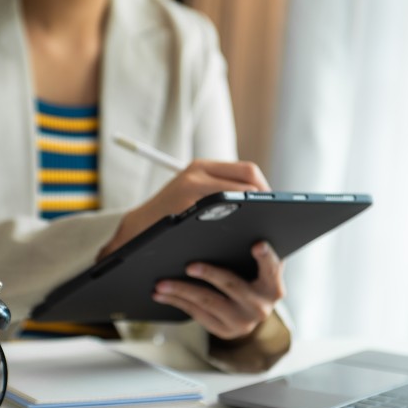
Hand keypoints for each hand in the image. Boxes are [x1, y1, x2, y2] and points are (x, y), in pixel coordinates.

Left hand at [98, 160, 269, 259]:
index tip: (273, 214)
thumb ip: (219, 230)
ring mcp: (197, 167)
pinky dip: (242, 186)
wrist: (133, 228)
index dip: (263, 197)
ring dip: (255, 187)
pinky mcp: (197, 169)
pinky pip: (230, 172)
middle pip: (248, 172)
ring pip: (242, 170)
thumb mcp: (190, 237)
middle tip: (274, 210)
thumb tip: (255, 232)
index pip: (243, 183)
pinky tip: (248, 204)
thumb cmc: (159, 239)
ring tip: (264, 207)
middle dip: (264, 190)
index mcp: (195, 186)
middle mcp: (196, 171)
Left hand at [151, 241, 284, 340]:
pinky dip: (176, 302)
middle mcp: (261, 306)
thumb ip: (256, 241)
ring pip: (207, 302)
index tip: (257, 245)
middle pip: (231, 284)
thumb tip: (249, 204)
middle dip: (209, 274)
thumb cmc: (251, 277)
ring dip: (181, 291)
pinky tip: (161, 294)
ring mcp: (242, 321)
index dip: (265, 256)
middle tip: (189, 266)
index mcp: (272, 285)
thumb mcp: (259, 262)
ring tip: (161, 283)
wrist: (249, 311)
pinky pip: (197, 314)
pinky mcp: (224, 330)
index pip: (271, 267)